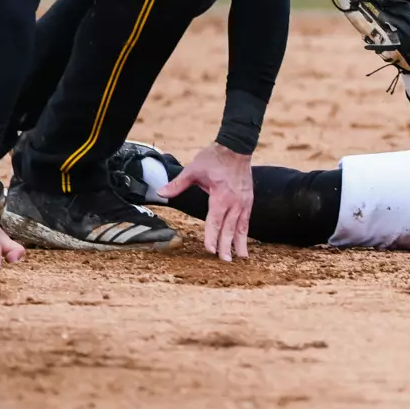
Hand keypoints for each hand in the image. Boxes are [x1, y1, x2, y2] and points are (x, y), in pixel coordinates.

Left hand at [159, 142, 252, 261]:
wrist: (236, 147)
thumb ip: (178, 183)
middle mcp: (234, 202)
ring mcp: (244, 201)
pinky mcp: (248, 200)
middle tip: (225, 261)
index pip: (215, 221)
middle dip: (226, 246)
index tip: (210, 250)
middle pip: (229, 228)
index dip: (212, 236)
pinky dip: (245, 232)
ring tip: (241, 258)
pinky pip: (247, 220)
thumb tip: (161, 192)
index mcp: (220, 196)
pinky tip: (244, 241)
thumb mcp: (193, 169)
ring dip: (240, 243)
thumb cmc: (214, 158)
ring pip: (241, 226)